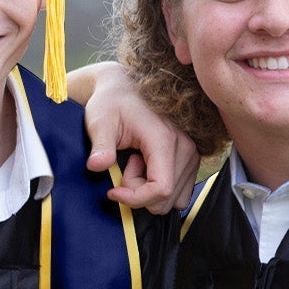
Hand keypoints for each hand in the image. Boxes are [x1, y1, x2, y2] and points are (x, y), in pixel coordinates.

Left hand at [75, 61, 198, 214]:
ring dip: (149, 190)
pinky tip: (145, 166)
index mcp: (164, 139)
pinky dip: (159, 187)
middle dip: (139, 192)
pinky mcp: (191, 158)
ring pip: (173, 198)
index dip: (135, 198)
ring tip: (134, 162)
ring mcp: (191, 153)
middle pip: (166, 197)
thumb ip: (100, 146)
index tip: (113, 191)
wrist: (124, 89)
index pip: (161, 189)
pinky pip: (179, 191)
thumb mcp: (100, 122)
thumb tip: (97, 166)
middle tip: (125, 165)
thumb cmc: (111, 103)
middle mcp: (185, 147)